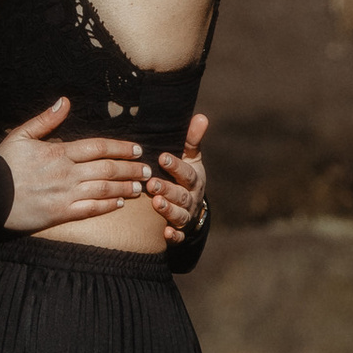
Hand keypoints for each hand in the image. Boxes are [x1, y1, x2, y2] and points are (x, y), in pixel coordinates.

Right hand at [0, 96, 154, 234]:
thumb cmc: (3, 165)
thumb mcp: (21, 135)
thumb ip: (46, 120)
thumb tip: (65, 102)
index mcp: (59, 152)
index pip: (98, 147)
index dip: (120, 148)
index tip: (136, 150)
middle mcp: (66, 173)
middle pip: (107, 168)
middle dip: (130, 169)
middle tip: (146, 169)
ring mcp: (65, 194)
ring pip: (103, 189)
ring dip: (124, 187)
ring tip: (139, 187)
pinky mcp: (60, 213)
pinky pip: (90, 210)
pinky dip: (107, 206)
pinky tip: (119, 203)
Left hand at [143, 111, 208, 240]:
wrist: (193, 205)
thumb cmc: (187, 175)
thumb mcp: (191, 157)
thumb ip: (192, 139)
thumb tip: (201, 116)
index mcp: (193, 178)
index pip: (186, 172)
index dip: (175, 165)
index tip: (161, 157)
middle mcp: (191, 197)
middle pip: (181, 194)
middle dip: (168, 189)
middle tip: (152, 184)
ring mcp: (186, 214)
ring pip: (180, 214)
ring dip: (168, 210)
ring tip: (156, 203)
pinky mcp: (181, 230)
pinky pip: (179, 235)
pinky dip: (174, 235)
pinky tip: (166, 233)